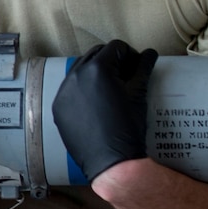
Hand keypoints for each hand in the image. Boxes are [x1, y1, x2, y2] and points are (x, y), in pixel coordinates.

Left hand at [52, 39, 157, 180]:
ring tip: (112, 89)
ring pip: (81, 70)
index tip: (138, 68)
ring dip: (96, 73)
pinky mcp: (58, 107)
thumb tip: (149, 53)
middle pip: (96, 54)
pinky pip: (71, 89)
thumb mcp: (139, 93)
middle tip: (127, 77)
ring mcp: (63, 92)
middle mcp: (75, 76)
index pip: (116, 47)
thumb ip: (143, 68)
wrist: (111, 161)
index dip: (131, 54)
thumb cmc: (128, 127)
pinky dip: (84, 89)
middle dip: (113, 61)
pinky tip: (97, 103)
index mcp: (96, 69)